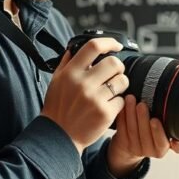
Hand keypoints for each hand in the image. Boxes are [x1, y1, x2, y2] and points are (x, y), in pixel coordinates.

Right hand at [40, 38, 127, 153]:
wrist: (58, 136)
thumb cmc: (58, 108)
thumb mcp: (56, 82)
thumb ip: (67, 63)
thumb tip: (74, 48)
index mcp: (71, 73)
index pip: (93, 47)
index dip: (109, 42)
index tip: (116, 45)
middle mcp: (83, 83)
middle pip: (114, 63)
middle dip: (118, 68)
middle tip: (114, 75)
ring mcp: (95, 99)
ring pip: (122, 81)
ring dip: (120, 85)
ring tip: (111, 92)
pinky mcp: (105, 113)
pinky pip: (122, 100)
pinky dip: (118, 103)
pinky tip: (107, 107)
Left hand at [107, 94, 178, 177]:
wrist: (134, 147)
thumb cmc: (154, 137)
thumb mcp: (169, 137)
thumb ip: (177, 135)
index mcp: (163, 148)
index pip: (162, 143)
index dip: (158, 132)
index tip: (155, 120)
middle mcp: (149, 151)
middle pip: (144, 134)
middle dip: (142, 117)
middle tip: (141, 104)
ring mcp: (135, 148)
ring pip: (132, 130)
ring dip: (131, 114)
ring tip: (131, 100)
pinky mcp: (123, 143)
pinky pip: (121, 129)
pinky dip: (121, 116)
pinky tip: (122, 105)